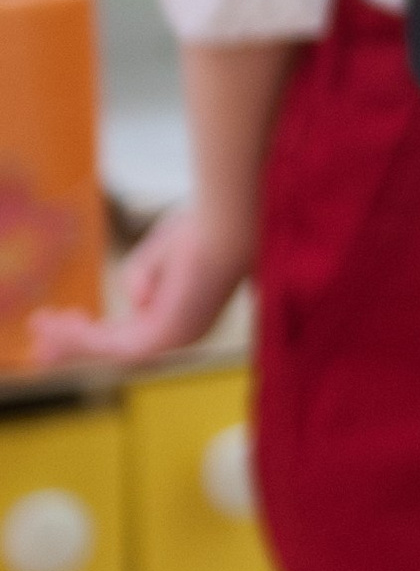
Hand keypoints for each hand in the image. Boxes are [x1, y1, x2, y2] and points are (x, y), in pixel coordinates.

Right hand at [29, 199, 252, 368]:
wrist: (228, 222)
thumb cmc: (203, 227)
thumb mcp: (161, 254)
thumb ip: (144, 277)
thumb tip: (136, 300)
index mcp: (187, 314)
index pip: (135, 332)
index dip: (97, 332)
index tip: (68, 320)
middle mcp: (184, 332)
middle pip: (119, 347)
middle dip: (76, 344)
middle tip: (40, 346)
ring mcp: (177, 337)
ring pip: (111, 347)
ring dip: (71, 339)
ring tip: (40, 325)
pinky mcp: (167, 334)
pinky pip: (113, 343)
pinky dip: (81, 336)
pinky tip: (58, 323)